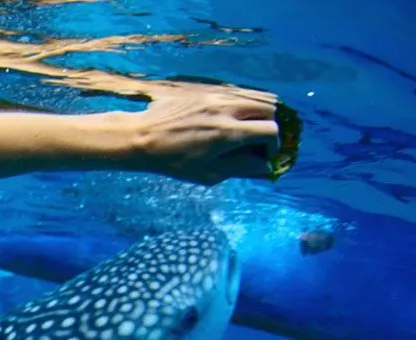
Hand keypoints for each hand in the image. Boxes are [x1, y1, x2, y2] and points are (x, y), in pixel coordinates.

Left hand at [130, 89, 280, 185]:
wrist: (142, 137)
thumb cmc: (173, 161)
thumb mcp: (209, 174)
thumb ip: (241, 168)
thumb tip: (265, 165)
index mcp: (227, 133)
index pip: (270, 130)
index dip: (273, 145)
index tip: (262, 155)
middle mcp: (225, 109)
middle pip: (269, 109)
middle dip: (268, 126)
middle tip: (256, 141)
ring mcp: (215, 96)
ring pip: (255, 96)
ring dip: (257, 113)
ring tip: (246, 129)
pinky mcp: (206, 90)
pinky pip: (237, 91)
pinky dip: (243, 104)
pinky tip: (231, 118)